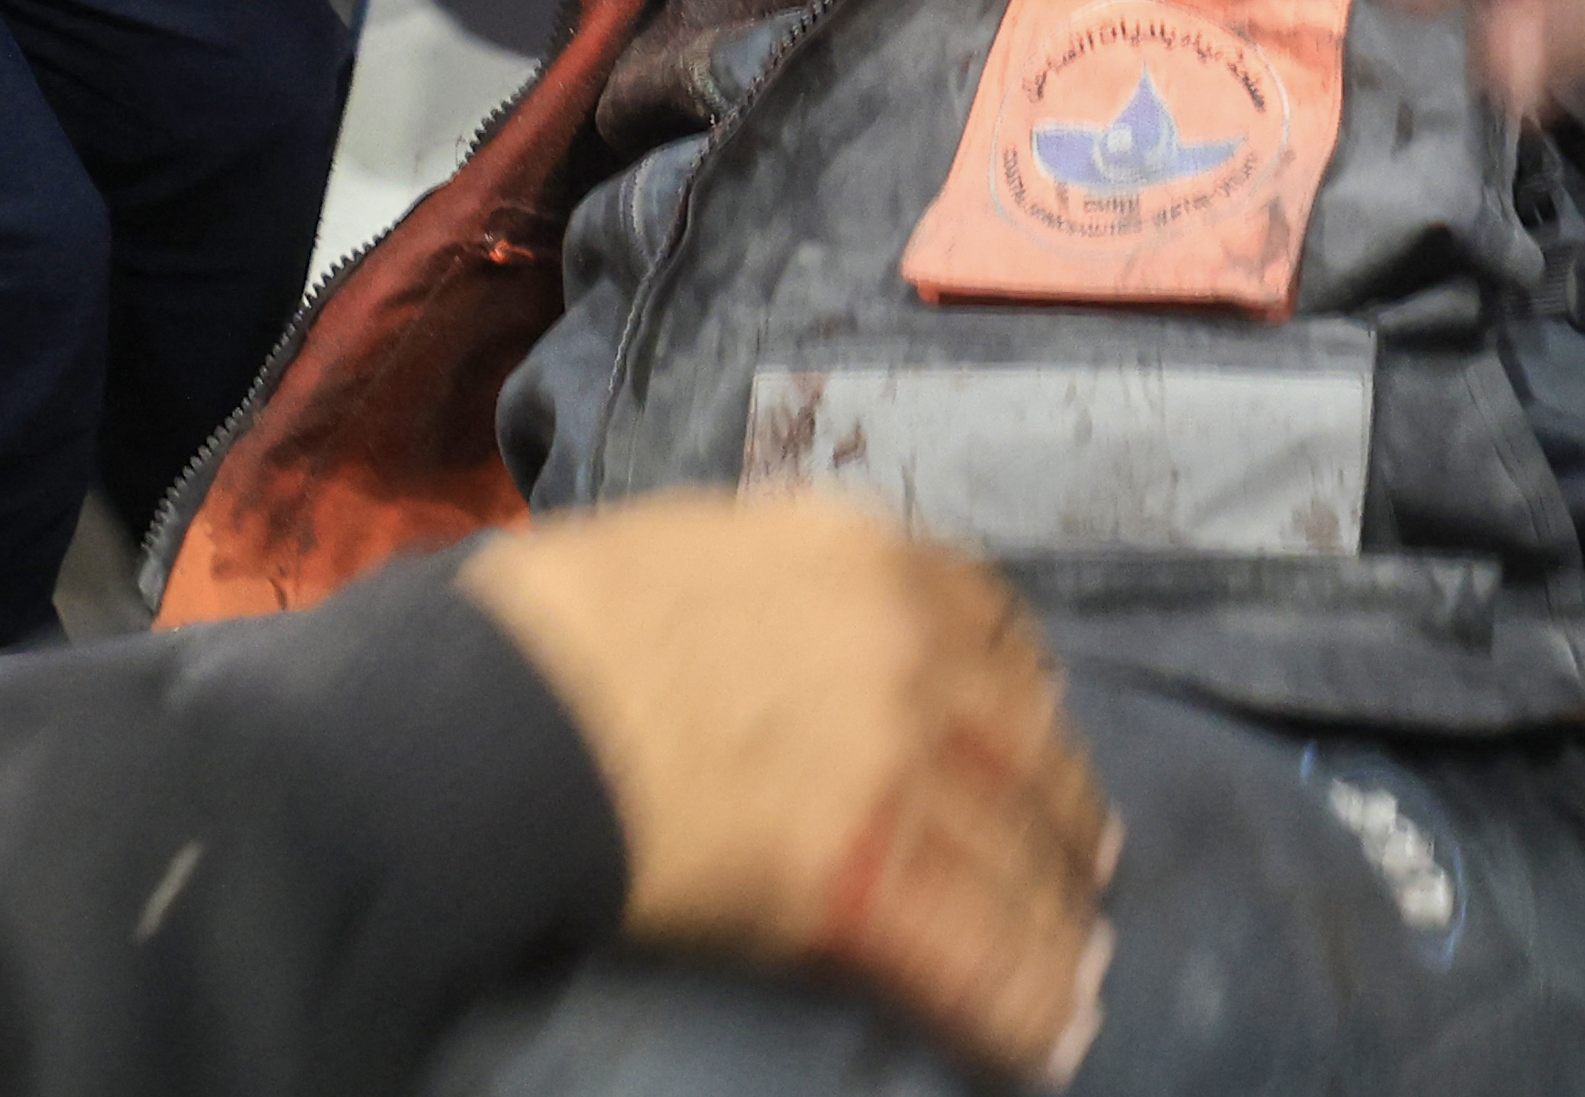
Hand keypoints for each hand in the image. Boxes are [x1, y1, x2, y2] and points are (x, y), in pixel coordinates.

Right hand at [463, 492, 1114, 1089]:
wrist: (505, 703)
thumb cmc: (559, 620)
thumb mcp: (694, 547)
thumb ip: (778, 588)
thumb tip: (791, 638)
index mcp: (863, 556)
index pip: (993, 625)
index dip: (1026, 691)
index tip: (1037, 727)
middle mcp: (906, 650)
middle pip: (1028, 745)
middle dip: (1062, 813)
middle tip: (1079, 859)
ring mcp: (894, 763)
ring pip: (1015, 861)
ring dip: (1055, 923)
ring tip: (1078, 964)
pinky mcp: (863, 876)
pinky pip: (975, 954)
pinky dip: (1024, 1003)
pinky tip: (1051, 1037)